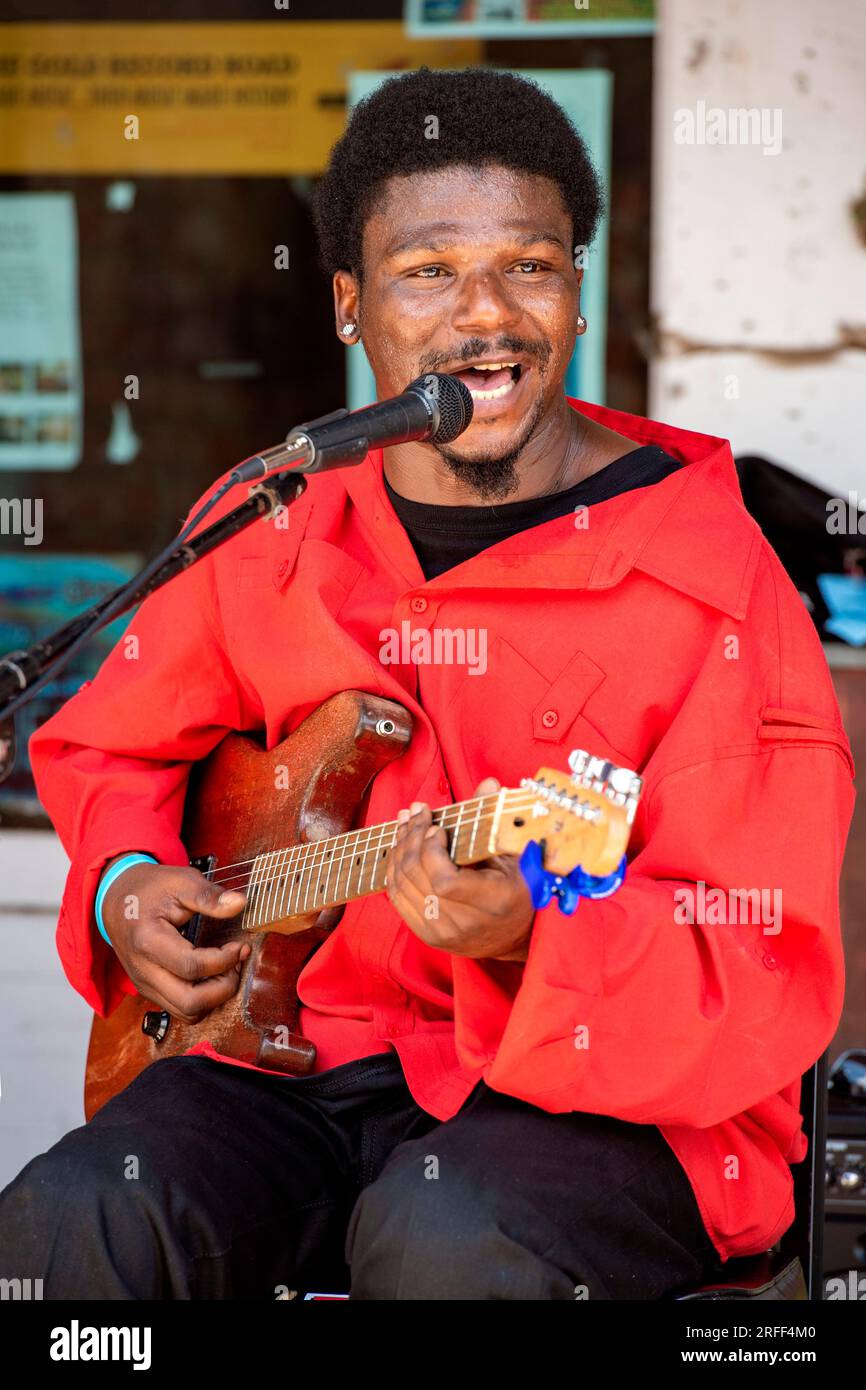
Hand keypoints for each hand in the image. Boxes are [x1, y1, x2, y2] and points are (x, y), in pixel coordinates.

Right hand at [100, 859, 249, 1022]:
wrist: (116, 900)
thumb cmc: (148, 889)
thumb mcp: (180, 882)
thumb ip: (209, 896)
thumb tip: (240, 903)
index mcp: (149, 941)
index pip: (192, 967)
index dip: (225, 960)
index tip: (239, 946)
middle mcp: (144, 970)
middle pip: (189, 1003)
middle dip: (223, 988)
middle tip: (236, 963)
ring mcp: (145, 984)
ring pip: (187, 1013)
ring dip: (214, 997)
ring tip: (226, 969)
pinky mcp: (150, 990)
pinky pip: (180, 1009)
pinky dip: (203, 1000)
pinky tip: (212, 975)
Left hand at [385, 778, 533, 960]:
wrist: (513, 935)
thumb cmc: (519, 889)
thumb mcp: (515, 855)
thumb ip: (497, 820)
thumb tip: (488, 783)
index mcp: (492, 904)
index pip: (444, 882)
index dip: (431, 852)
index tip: (436, 827)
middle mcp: (464, 924)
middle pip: (418, 878)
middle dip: (411, 838)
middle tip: (415, 812)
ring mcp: (442, 933)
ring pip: (402, 885)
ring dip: (399, 848)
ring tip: (405, 822)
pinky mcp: (426, 935)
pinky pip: (397, 897)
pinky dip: (394, 868)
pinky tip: (400, 846)